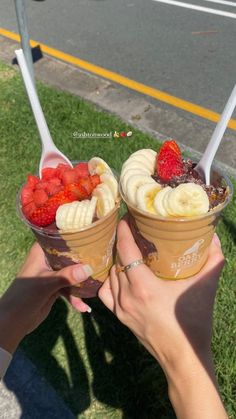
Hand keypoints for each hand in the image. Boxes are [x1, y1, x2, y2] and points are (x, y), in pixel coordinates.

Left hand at [0, 243, 91, 352]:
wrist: (14, 320)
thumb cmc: (25, 295)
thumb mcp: (46, 284)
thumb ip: (67, 276)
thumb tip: (89, 268)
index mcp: (42, 251)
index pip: (60, 238)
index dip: (75, 236)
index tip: (93, 235)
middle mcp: (48, 259)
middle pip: (70, 255)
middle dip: (84, 260)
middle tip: (102, 260)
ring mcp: (52, 273)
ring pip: (72, 272)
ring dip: (82, 281)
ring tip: (96, 286)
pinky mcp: (55, 287)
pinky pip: (70, 288)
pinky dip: (76, 297)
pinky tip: (84, 308)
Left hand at [99, 219, 226, 418]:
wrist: (184, 358)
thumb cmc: (194, 323)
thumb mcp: (205, 288)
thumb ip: (213, 260)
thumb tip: (215, 239)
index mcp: (143, 287)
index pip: (126, 251)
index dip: (123, 232)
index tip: (125, 218)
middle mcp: (127, 296)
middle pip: (116, 261)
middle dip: (121, 243)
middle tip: (129, 230)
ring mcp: (121, 309)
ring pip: (110, 276)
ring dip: (116, 261)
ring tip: (126, 250)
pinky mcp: (121, 318)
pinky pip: (107, 294)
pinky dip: (111, 280)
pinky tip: (121, 275)